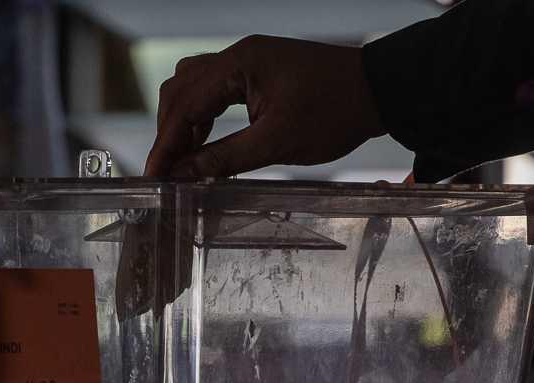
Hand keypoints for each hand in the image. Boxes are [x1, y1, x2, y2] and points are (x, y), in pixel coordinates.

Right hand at [144, 35, 384, 177]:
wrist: (380, 91)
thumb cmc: (335, 111)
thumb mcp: (277, 143)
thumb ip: (224, 159)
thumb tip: (184, 175)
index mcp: (239, 64)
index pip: (184, 105)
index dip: (165, 144)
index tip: (153, 175)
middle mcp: (238, 57)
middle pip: (180, 90)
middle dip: (169, 132)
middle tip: (166, 172)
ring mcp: (248, 63)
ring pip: (195, 88)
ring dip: (185, 124)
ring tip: (185, 162)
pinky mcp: (260, 74)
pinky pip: (216, 92)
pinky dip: (205, 118)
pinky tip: (207, 146)